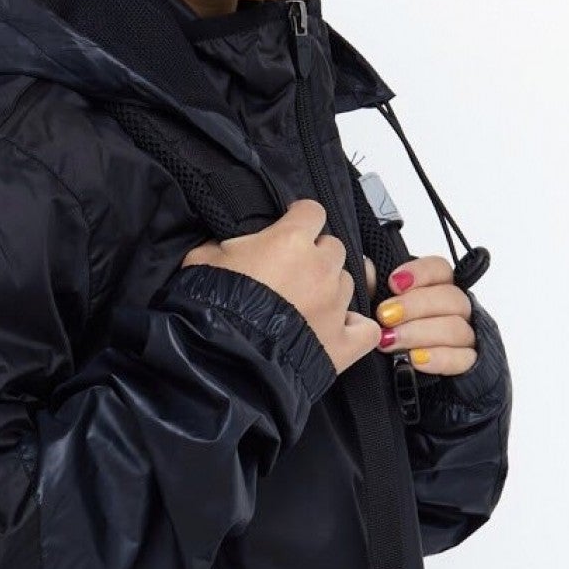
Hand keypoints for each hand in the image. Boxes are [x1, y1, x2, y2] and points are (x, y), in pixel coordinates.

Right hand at [182, 199, 381, 375]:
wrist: (223, 357)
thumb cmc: (213, 306)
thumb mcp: (203, 258)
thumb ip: (224, 243)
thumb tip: (227, 243)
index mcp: (291, 240)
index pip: (312, 211)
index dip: (300, 216)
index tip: (291, 223)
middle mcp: (320, 268)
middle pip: (333, 247)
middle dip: (316, 254)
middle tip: (293, 269)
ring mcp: (336, 305)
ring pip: (347, 283)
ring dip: (330, 288)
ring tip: (306, 302)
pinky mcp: (343, 342)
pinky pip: (366, 329)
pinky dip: (355, 327)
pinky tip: (340, 327)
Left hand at [371, 254, 478, 378]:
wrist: (401, 371)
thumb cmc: (390, 330)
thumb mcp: (378, 305)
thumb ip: (375, 286)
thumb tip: (367, 269)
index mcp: (439, 286)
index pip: (441, 269)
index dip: (420, 272)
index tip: (393, 283)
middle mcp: (457, 308)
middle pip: (451, 297)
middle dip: (414, 306)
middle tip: (384, 316)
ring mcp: (466, 335)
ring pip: (456, 328)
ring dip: (419, 333)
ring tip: (389, 341)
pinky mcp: (469, 363)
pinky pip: (463, 359)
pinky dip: (438, 358)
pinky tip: (414, 359)